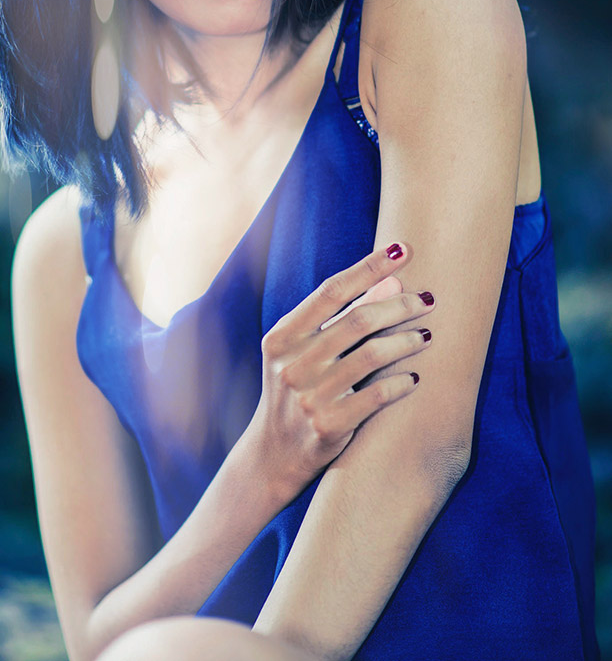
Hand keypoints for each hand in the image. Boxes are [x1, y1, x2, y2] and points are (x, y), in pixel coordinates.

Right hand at [246, 242, 433, 500]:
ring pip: (371, 356)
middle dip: (399, 305)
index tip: (402, 249)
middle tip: (428, 300)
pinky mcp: (327, 426)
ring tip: (427, 336)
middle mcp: (292, 363)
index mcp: (282, 336)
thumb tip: (392, 281)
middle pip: (357, 320)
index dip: (369, 267)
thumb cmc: (299, 390)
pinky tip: (414, 378)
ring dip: (406, 341)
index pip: (331, 291)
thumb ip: (344, 317)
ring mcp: (308, 396)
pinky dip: (400, 383)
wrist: (274, 454)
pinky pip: (376, 396)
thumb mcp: (308, 351)